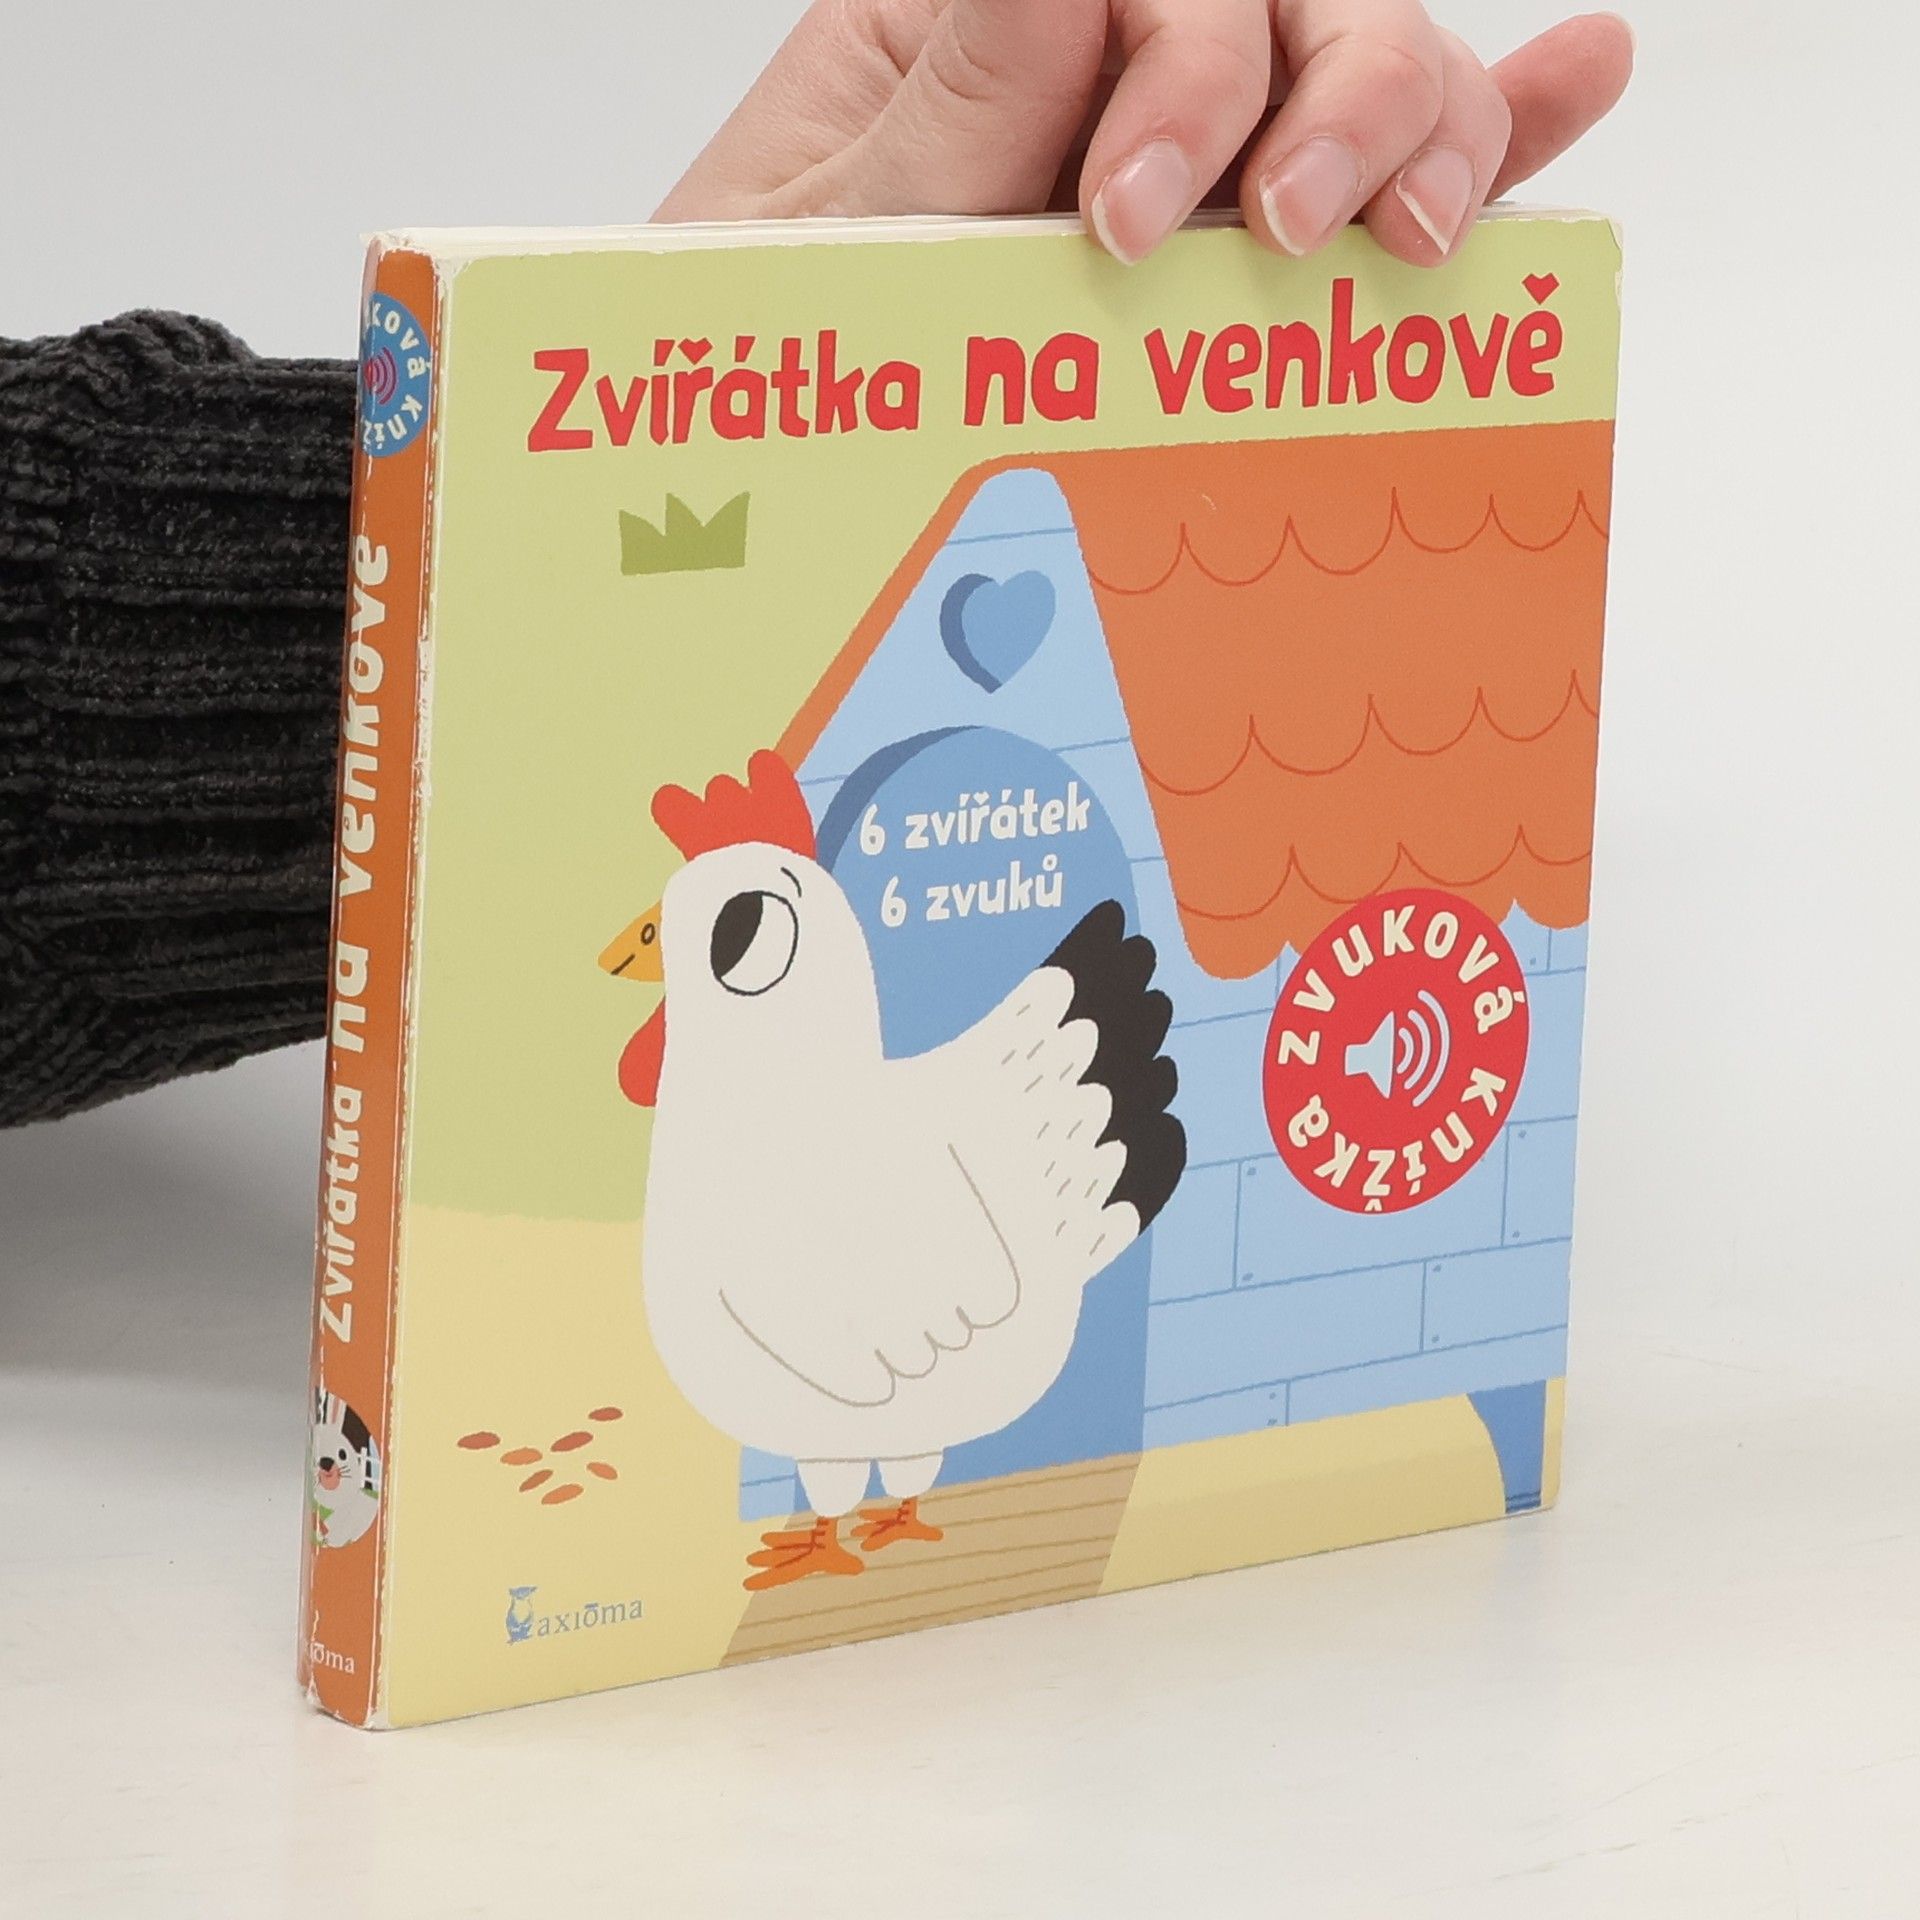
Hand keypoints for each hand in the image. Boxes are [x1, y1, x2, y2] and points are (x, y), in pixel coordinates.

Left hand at [658, 2, 1632, 267]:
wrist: (761, 472)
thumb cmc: (768, 349)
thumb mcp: (825, 230)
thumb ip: (959, 100)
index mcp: (983, 20)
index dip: (1180, 77)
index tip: (1128, 224)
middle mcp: (1107, 64)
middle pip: (1290, 4)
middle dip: (1328, 103)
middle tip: (1291, 237)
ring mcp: (1195, 147)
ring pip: (1365, 70)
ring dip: (1422, 130)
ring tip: (1407, 245)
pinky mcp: (1246, 242)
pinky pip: (1388, 166)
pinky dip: (1494, 123)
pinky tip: (1576, 80)